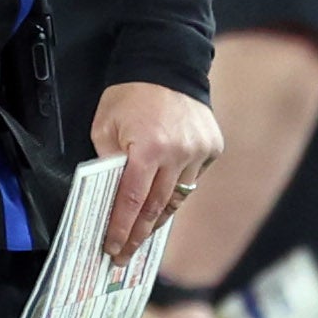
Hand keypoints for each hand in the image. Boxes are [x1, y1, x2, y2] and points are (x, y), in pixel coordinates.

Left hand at [91, 80, 226, 261]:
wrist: (166, 62)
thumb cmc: (130, 94)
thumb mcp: (104, 127)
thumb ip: (108, 163)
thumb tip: (109, 198)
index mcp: (148, 148)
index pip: (131, 200)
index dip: (121, 229)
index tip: (113, 248)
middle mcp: (178, 154)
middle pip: (156, 207)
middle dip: (138, 234)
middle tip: (125, 255)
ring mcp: (200, 151)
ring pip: (177, 198)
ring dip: (157, 217)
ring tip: (141, 234)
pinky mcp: (212, 147)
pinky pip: (192, 179)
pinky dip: (177, 190)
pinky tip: (162, 200)